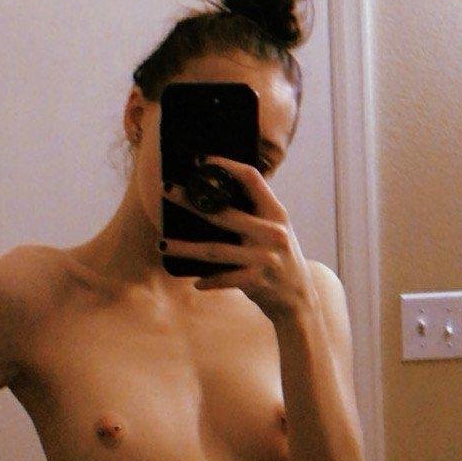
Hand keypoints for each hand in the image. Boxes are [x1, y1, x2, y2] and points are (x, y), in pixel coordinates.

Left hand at [161, 156, 318, 323]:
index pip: (251, 179)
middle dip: (191, 201)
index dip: (226, 165)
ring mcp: (264, 258)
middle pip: (223, 213)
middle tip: (167, 189)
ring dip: (185, 248)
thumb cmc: (281, 260)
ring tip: (162, 244)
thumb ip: (256, 215)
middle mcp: (272, 233)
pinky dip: (208, 280)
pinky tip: (196, 281)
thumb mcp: (277, 231)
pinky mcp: (256, 281)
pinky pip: (223, 279)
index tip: (201, 161)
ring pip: (214, 250)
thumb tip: (214, 197)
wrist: (299, 299)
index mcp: (276, 214)